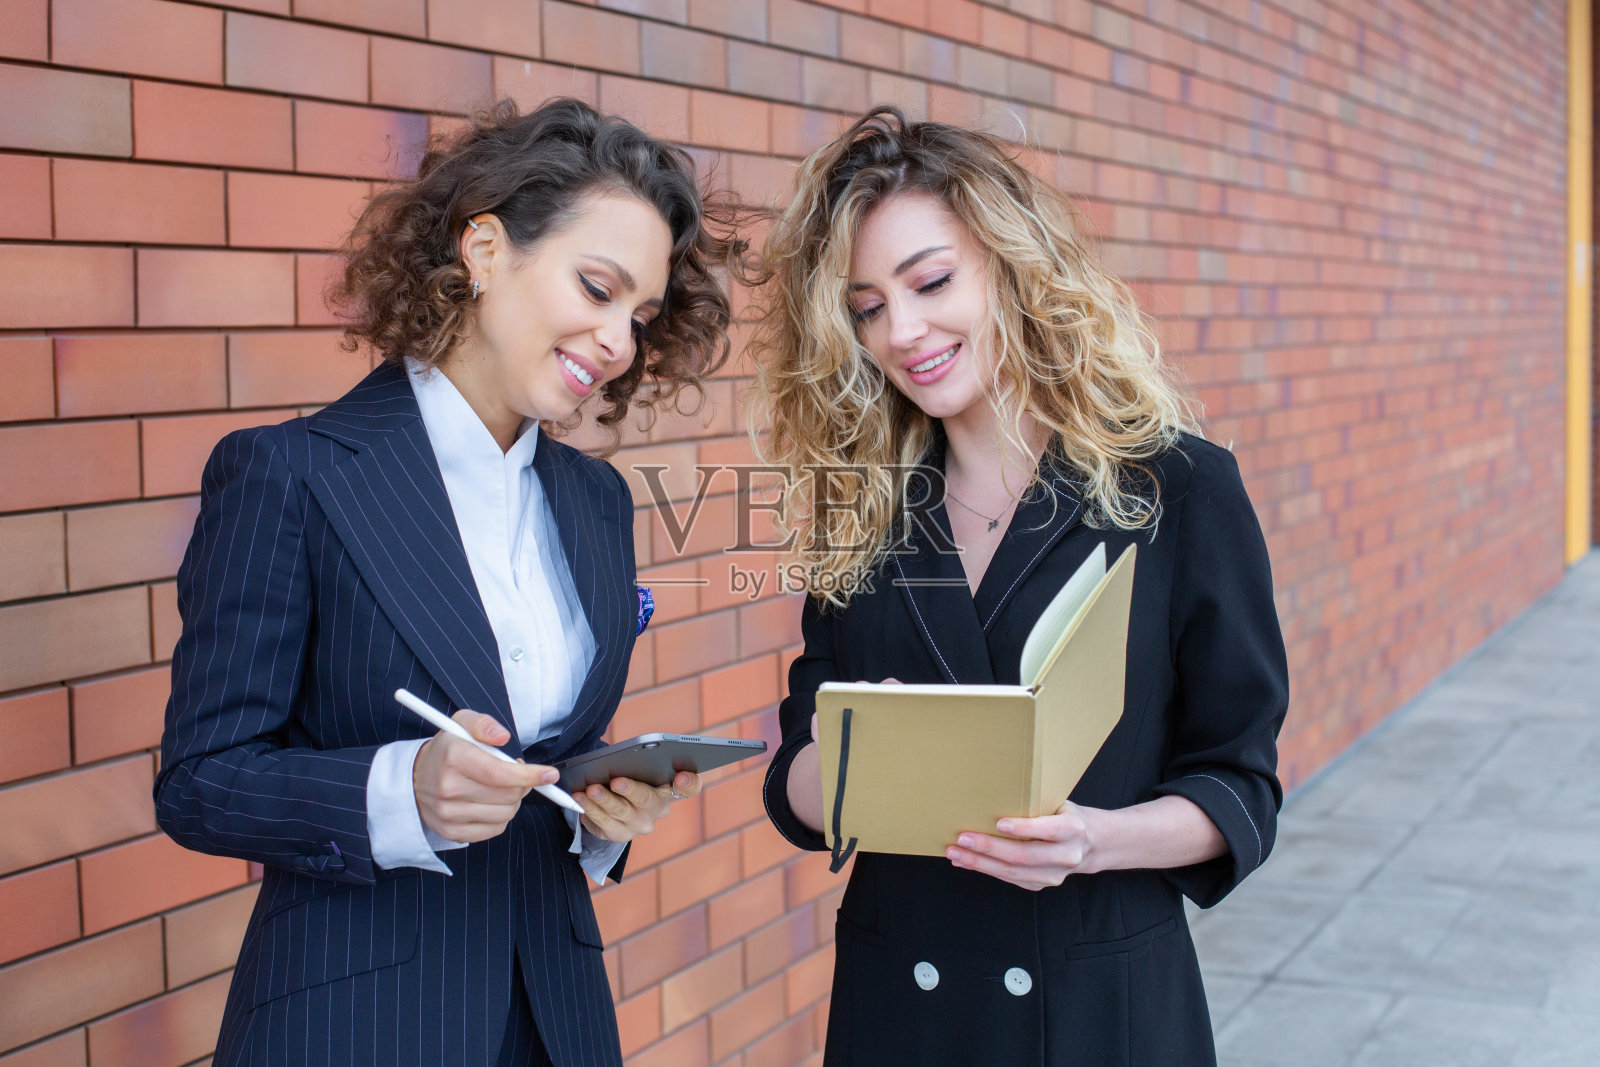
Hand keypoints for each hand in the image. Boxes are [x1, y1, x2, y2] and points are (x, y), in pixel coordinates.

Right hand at [413, 710, 556, 842]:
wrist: (414, 779)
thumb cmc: (447, 750)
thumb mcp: (461, 724)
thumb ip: (484, 724)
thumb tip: (502, 737)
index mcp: (453, 758)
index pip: (498, 773)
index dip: (529, 775)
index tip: (549, 774)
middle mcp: (448, 789)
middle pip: (508, 795)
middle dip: (523, 784)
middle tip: (518, 773)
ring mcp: (448, 814)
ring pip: (505, 814)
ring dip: (513, 800)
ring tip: (501, 787)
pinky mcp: (451, 832)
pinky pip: (495, 829)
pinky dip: (502, 816)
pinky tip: (492, 802)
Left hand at [579, 771, 700, 844]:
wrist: (617, 801)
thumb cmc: (632, 776)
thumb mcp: (640, 766)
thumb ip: (641, 760)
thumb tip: (624, 757)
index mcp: (670, 788)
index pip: (689, 786)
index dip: (688, 781)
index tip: (681, 775)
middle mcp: (658, 810)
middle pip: (647, 801)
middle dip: (630, 790)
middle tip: (615, 781)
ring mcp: (639, 826)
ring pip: (620, 814)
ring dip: (602, 802)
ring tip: (588, 790)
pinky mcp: (619, 835)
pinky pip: (603, 826)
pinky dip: (590, 812)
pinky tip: (580, 802)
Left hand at [946, 801, 1101, 890]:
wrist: (1093, 843)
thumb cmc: (1066, 814)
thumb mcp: (1059, 803)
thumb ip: (1035, 804)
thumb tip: (991, 796)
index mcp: (1073, 829)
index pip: (1049, 830)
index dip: (1025, 828)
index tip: (999, 823)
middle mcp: (1067, 855)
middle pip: (1025, 855)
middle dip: (990, 847)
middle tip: (962, 838)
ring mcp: (1055, 874)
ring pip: (1014, 871)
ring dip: (980, 862)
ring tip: (955, 853)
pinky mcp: (1042, 884)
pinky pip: (1010, 878)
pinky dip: (985, 869)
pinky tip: (965, 861)